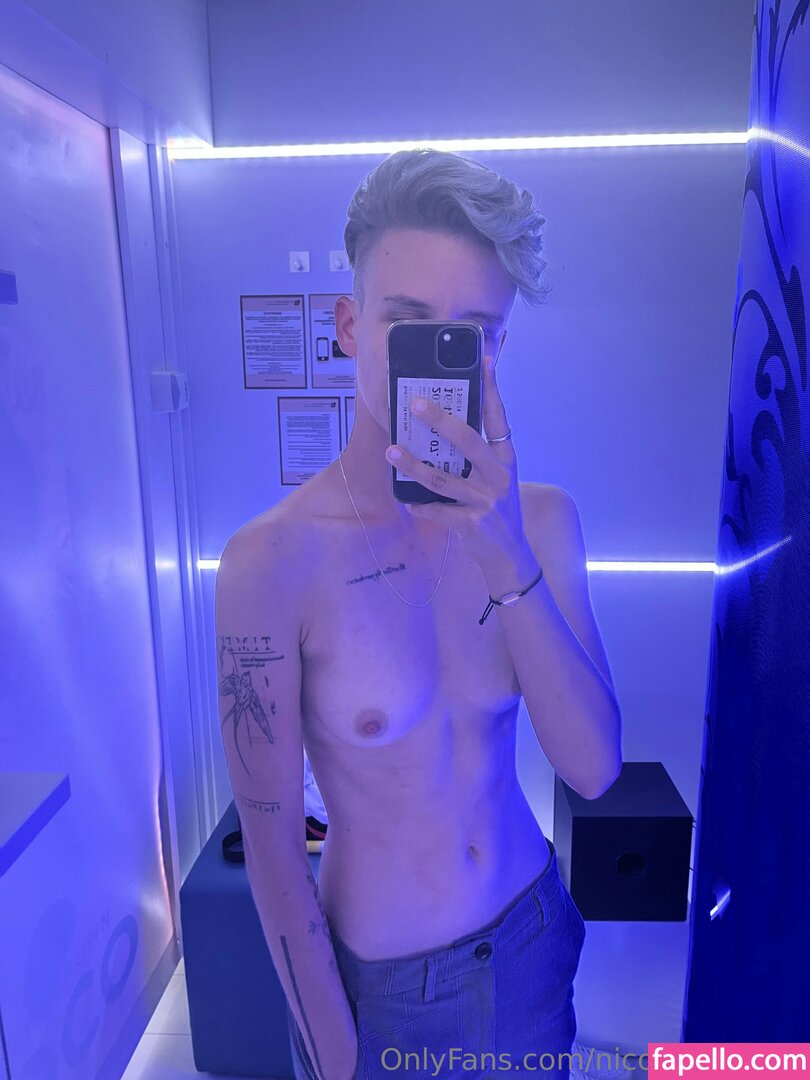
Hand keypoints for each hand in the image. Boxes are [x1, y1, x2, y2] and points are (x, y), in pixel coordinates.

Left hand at [385, 354, 528, 568]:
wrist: (509, 554)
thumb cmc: (497, 509)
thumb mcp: (496, 478)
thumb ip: (478, 455)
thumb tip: (446, 425)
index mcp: (506, 459)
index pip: (498, 418)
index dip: (491, 389)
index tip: (484, 361)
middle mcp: (498, 476)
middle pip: (468, 441)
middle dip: (441, 420)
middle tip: (416, 404)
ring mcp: (485, 501)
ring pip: (442, 477)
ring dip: (413, 464)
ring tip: (392, 451)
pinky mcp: (471, 524)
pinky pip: (436, 510)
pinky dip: (419, 504)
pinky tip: (405, 498)